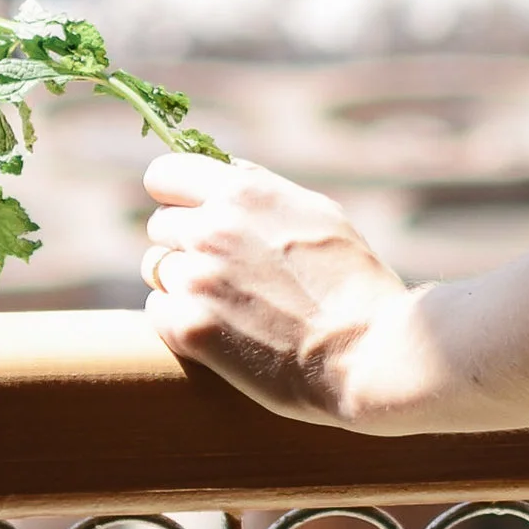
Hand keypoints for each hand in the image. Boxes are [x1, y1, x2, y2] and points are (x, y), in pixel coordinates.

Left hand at [142, 149, 414, 423]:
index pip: (164, 174)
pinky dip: (180, 322)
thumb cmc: (356, 285)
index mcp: (244, 192)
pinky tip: (220, 332)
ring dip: (183, 284)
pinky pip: (157, 312)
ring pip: (157, 270)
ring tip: (229, 305)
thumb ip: (263, 192)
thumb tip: (225, 174)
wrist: (371, 354)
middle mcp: (212, 229)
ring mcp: (196, 279)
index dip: (174, 195)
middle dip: (185, 244)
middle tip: (225, 272)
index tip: (190, 213)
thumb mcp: (318, 214)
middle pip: (161, 225)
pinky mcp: (190, 328)